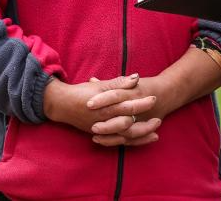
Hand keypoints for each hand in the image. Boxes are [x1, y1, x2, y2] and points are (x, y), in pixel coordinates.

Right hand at [43, 75, 159, 144]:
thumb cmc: (81, 92)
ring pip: (123, 137)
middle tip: (159, 119)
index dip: (141, 103)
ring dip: (141, 135)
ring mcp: (101, 130)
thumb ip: (119, 83)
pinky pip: (117, 142)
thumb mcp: (100, 86)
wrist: (61, 105)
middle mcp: (104, 120)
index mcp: (105, 106)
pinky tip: (141, 140)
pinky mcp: (99, 135)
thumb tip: (136, 77)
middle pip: (127, 124)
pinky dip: (130, 142)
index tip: (154, 98)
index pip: (126, 105)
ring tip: (155, 133)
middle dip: (144, 122)